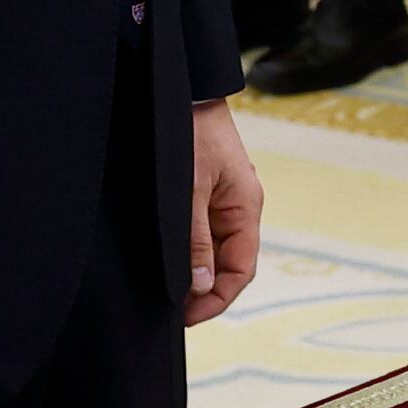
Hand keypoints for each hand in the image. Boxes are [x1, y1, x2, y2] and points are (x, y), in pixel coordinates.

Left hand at [185, 97, 264, 323]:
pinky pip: (199, 233)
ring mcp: (221, 201)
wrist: (184, 91)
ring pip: (212, 250)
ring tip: (162, 288)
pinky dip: (185, 252)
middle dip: (202, 290)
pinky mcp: (203, 194)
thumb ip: (195, 239)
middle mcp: (238, 208)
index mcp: (245, 207)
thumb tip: (200, 286)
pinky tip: (164, 260)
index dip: (218, 298)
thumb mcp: (189, 189)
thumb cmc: (190, 133)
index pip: (241, 269)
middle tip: (169, 309)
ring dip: (192, 271)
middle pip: (228, 264)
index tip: (187, 316)